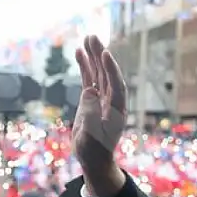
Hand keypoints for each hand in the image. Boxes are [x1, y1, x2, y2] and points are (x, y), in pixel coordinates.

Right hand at [73, 35, 126, 196]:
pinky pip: (89, 79)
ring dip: (93, 56)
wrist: (93, 158)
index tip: (105, 54)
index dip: (111, 69)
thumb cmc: (94, 150)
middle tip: (93, 37)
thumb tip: (89, 90)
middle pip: (107, 73)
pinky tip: (79, 52)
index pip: (116, 85)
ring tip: (87, 38)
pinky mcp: (91, 99)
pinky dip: (85, 66)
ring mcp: (101, 98)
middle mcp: (111, 100)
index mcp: (116, 110)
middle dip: (100, 55)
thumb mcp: (91, 136)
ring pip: (98, 73)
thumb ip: (91, 113)